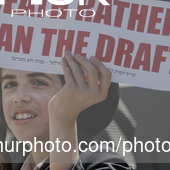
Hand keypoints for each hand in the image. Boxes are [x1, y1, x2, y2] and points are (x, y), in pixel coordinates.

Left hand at [48, 52, 111, 169]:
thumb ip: (92, 83)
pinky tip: (63, 61)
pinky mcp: (71, 90)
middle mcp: (94, 94)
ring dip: (72, 60)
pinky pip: (69, 73)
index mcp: (101, 94)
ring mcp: (82, 92)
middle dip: (85, 60)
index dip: (100, 64)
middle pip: (93, 70)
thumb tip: (88, 60)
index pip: (107, 76)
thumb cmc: (75, 101)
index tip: (92, 57)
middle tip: (78, 55)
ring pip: (79, 70)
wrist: (62, 114)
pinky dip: (66, 65)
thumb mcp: (88, 94)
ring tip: (68, 54)